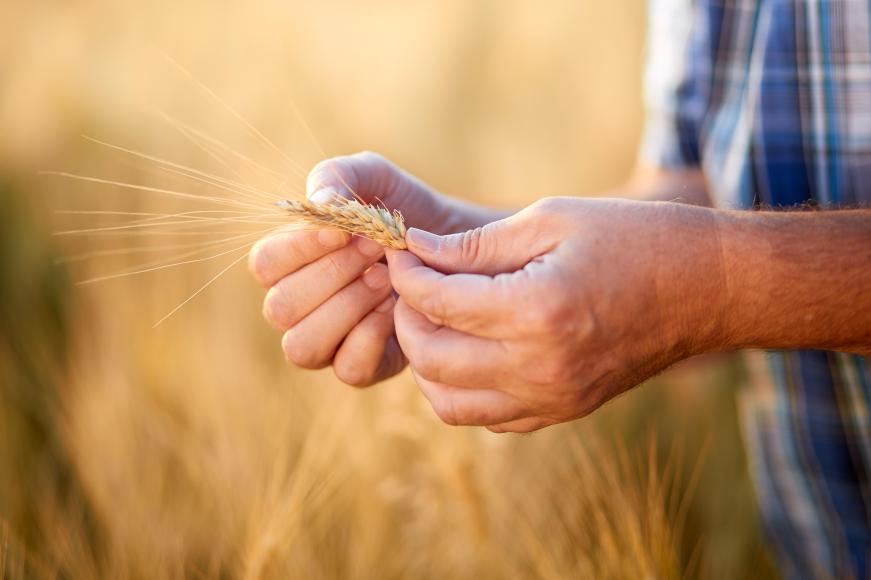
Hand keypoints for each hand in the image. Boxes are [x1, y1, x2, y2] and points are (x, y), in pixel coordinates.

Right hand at [248, 152, 504, 385]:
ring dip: (347, 308)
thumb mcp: (376, 178)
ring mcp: (328, 343)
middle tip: (377, 251)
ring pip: (303, 347)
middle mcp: (299, 308)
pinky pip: (348, 370)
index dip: (299, 248)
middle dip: (333, 275)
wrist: (456, 247)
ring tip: (386, 279)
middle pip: (280, 308)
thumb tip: (320, 202)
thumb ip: (339, 176)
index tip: (344, 231)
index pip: (264, 264)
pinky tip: (396, 307)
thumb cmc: (404, 210)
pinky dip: (372, 337)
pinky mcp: (363, 367)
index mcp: (290, 263)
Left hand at [386, 197, 725, 431]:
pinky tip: (471, 348)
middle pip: (432, 358)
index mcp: (538, 311)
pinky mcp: (563, 412)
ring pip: (448, 403)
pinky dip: (461, 388)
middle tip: (412, 285)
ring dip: (427, 361)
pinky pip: (487, 419)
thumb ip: (476, 244)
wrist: (707, 289)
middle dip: (406, 317)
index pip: (437, 303)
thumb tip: (417, 251)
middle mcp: (540, 367)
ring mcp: (552, 399)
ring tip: (436, 320)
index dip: (406, 275)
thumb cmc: (636, 239)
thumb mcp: (553, 220)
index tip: (400, 252)